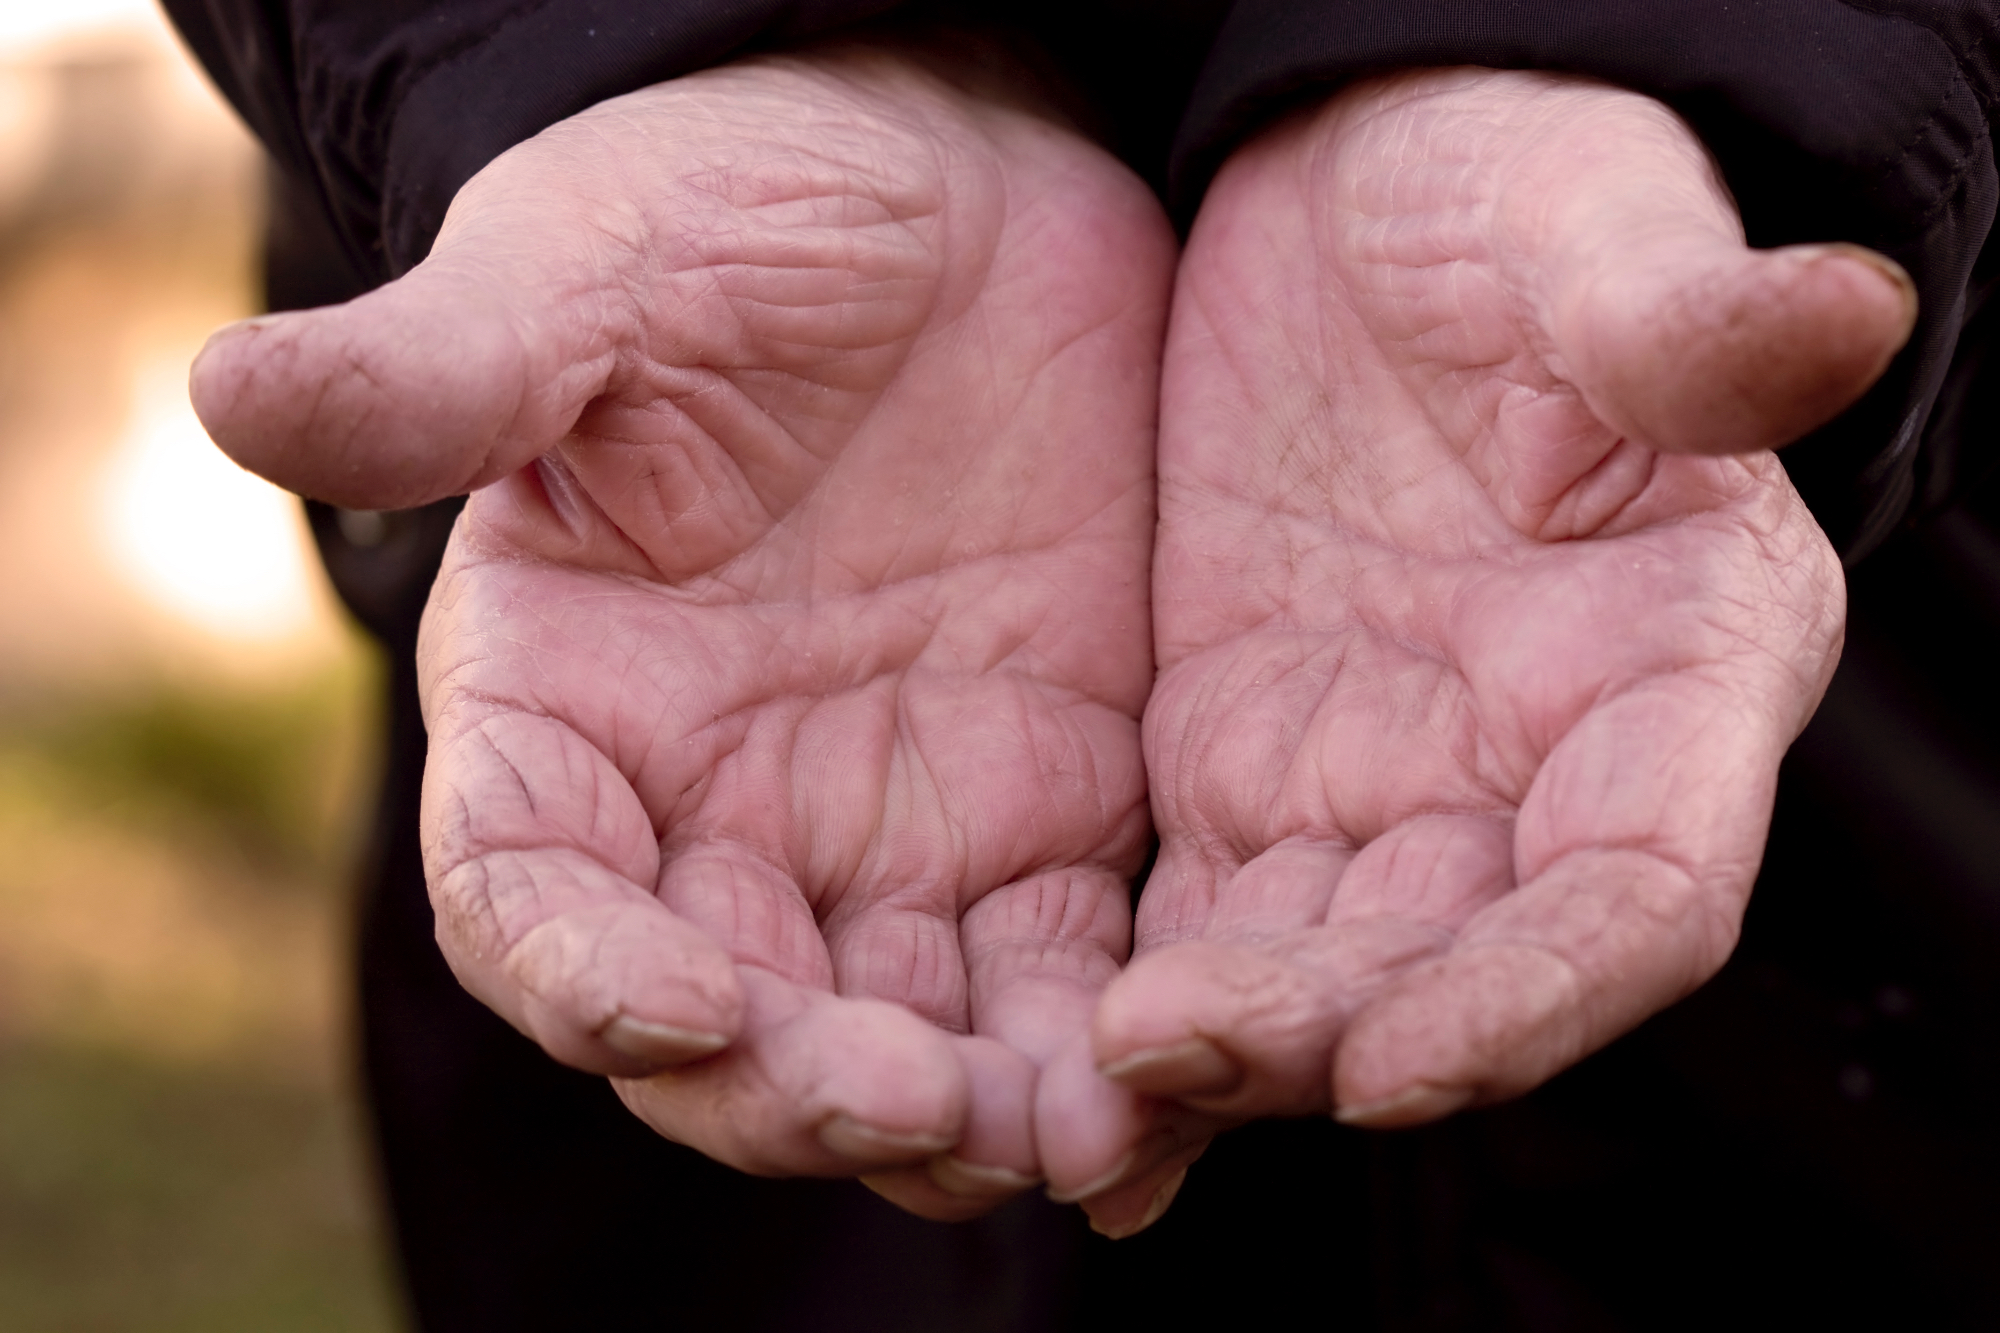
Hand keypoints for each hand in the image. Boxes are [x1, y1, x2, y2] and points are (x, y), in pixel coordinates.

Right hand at [191, 46, 1175, 1215]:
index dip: (584, 976)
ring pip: (898, 1036)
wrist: (948, 179)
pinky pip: (1060, 971)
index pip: (531, 896)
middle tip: (910, 1106)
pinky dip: (1094, 1054)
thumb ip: (449, 371)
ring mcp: (882, 824)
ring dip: (964, 1112)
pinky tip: (1150, 1105)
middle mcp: (711, 802)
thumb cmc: (728, 205)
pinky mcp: (1042, 808)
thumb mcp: (587, 271)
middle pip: (724, 1021)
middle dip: (801, 1089)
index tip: (683, 1005)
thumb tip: (231, 393)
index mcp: (566, 705)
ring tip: (1055, 1135)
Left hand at [1040, 67, 1908, 1235]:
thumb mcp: (1584, 223)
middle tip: (1169, 1055)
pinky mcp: (1240, 767)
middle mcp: (1535, 764)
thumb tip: (1838, 314)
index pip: (1639, 889)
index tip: (1401, 1065)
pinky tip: (1055, 1066)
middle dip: (1330, 1039)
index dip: (1538, 994)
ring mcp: (1380, 780)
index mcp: (1673, 660)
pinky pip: (1199, 921)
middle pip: (1456, 969)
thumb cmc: (1504, 195)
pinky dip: (1142, 1007)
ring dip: (1222, 1049)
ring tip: (1089, 1089)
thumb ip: (1677, 315)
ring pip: (1317, 972)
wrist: (1357, 196)